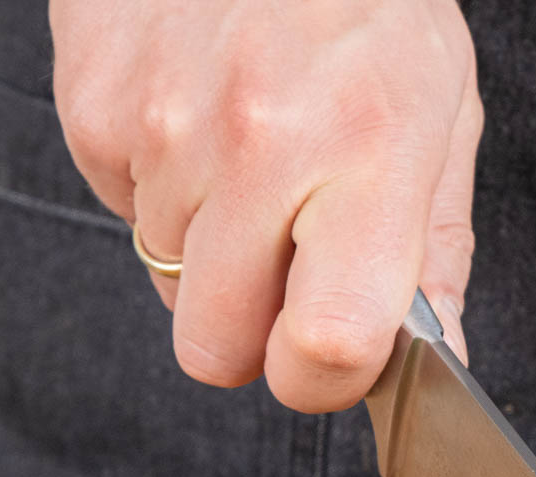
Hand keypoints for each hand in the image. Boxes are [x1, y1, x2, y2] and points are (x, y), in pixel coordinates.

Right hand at [51, 0, 480, 410]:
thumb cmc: (369, 5)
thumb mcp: (442, 115)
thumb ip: (436, 250)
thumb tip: (441, 362)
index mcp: (366, 154)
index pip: (326, 345)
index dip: (324, 380)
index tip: (333, 359)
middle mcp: (259, 145)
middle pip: (216, 349)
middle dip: (252, 334)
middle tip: (288, 270)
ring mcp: (163, 127)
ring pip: (167, 282)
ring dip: (209, 248)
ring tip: (253, 157)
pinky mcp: (93, 107)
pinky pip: (124, 210)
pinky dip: (164, 189)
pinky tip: (202, 120)